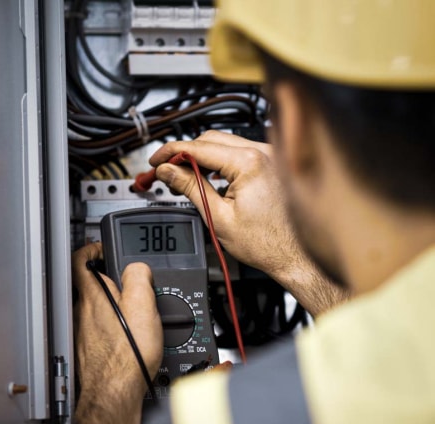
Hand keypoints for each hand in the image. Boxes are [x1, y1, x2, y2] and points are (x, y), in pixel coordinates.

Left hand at [71, 242, 162, 398]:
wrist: (114, 394)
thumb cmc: (127, 356)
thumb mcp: (143, 306)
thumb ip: (138, 277)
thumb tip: (137, 267)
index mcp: (93, 296)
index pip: (80, 259)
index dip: (91, 248)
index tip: (101, 248)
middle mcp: (81, 312)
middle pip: (88, 284)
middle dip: (106, 278)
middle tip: (125, 280)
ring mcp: (80, 332)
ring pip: (91, 308)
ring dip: (108, 304)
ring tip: (130, 311)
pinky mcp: (85, 350)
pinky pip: (95, 329)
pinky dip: (108, 327)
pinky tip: (125, 338)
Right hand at [150, 131, 347, 314]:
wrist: (295, 257)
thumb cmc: (267, 243)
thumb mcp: (217, 216)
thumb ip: (190, 187)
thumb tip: (168, 171)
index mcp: (249, 162)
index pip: (198, 147)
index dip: (170, 152)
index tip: (156, 160)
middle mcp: (263, 152)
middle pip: (210, 139)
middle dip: (184, 153)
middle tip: (165, 170)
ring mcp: (271, 156)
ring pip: (225, 144)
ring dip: (202, 156)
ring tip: (184, 176)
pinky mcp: (274, 163)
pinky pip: (240, 152)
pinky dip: (220, 160)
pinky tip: (209, 176)